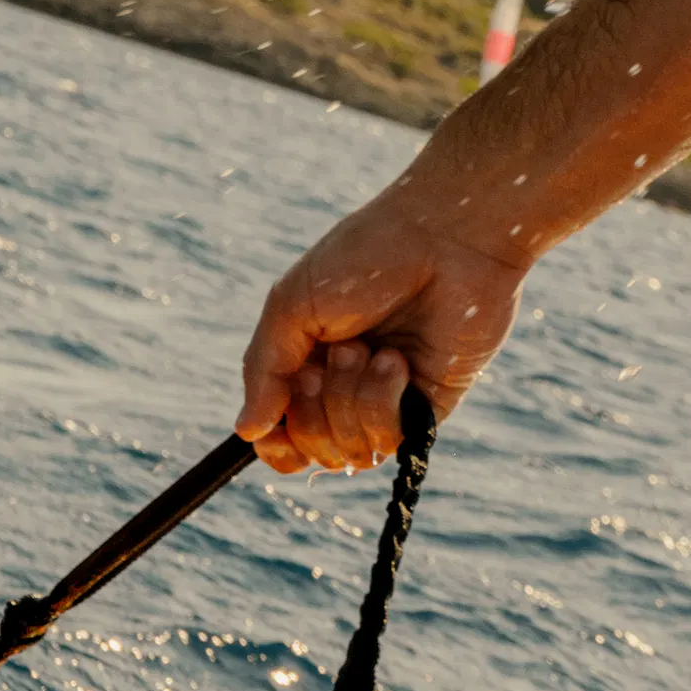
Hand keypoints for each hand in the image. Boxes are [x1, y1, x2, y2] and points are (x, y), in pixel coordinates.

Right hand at [237, 165, 529, 473]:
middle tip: (338, 351)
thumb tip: (247, 431)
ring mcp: (390, 400)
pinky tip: (397, 361)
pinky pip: (390, 441)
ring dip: (349, 400)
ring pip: (350, 453)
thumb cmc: (365, 257)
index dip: (276, 442)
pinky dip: (382, 402)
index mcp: (310, 363)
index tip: (278, 414)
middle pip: (312, 449)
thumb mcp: (293, 305)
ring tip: (371, 349)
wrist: (443, 237)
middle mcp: (348, 389)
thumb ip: (265, 370)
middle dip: (313, 407)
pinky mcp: (428, 405)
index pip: (282, 438)